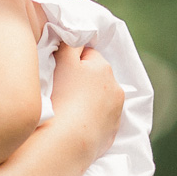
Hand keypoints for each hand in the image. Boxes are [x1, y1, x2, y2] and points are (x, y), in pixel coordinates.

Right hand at [49, 43, 123, 164]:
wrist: (68, 141)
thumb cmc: (63, 97)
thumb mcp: (63, 61)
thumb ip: (70, 43)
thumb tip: (75, 34)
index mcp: (104, 67)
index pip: (87, 54)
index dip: (71, 62)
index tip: (60, 73)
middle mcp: (116, 87)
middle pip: (96, 76)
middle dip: (83, 80)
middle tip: (63, 91)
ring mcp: (116, 111)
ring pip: (100, 98)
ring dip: (89, 100)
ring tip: (70, 109)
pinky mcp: (112, 131)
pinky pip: (101, 119)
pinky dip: (91, 119)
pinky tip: (77, 124)